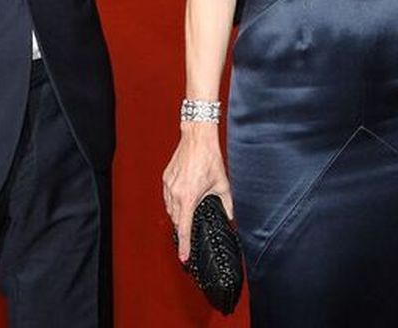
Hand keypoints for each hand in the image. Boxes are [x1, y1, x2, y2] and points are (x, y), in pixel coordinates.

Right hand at [162, 125, 232, 264]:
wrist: (197, 138)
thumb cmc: (210, 158)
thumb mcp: (223, 184)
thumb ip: (227, 204)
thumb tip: (230, 217)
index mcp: (189, 197)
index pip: (184, 228)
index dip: (184, 246)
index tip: (184, 258)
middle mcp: (175, 193)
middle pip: (176, 220)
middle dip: (182, 228)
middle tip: (190, 235)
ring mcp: (168, 185)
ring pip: (170, 209)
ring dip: (178, 215)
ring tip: (188, 216)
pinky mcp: (166, 178)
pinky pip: (167, 197)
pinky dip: (174, 203)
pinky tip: (182, 201)